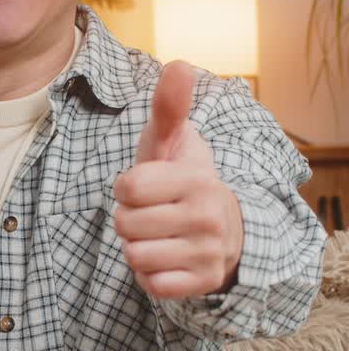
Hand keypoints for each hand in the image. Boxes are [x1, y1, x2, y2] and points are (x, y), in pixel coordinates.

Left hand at [113, 61, 243, 299]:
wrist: (225, 228)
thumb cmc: (182, 181)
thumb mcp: (173, 143)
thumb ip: (169, 108)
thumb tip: (178, 65)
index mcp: (198, 179)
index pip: (128, 188)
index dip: (126, 188)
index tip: (143, 186)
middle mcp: (208, 217)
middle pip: (125, 224)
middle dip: (129, 219)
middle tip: (153, 214)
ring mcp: (208, 253)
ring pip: (134, 256)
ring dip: (137, 248)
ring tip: (159, 236)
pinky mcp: (203, 283)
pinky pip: (150, 285)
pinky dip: (150, 275)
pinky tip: (166, 258)